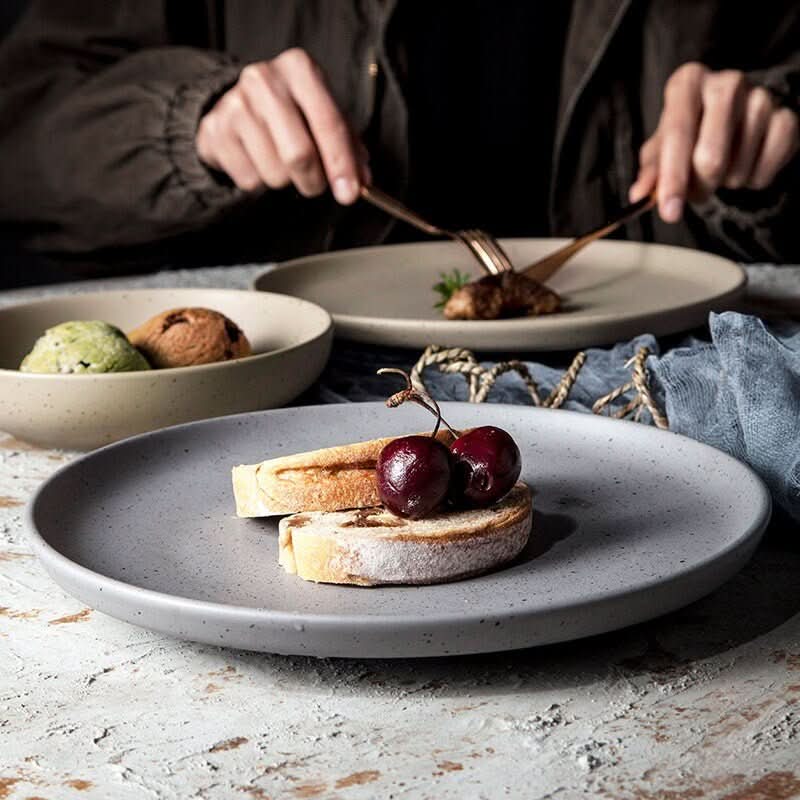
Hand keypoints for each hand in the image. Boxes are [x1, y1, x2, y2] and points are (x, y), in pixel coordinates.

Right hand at [196, 48, 368, 203]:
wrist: (235, 105)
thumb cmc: (292, 113)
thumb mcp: (324, 116)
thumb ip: (348, 146)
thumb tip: (362, 181)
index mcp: (300, 68)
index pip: (330, 124)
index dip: (342, 165)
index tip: (350, 194)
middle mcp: (264, 79)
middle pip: (299, 154)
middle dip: (314, 182)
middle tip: (315, 186)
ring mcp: (235, 104)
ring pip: (274, 173)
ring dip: (284, 181)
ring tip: (280, 163)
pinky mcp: (215, 130)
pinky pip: (249, 180)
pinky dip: (259, 183)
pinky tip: (257, 161)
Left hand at [630, 63, 798, 222]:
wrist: (733, 118)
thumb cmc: (688, 132)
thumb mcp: (662, 148)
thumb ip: (650, 172)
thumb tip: (639, 195)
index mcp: (688, 83)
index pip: (677, 135)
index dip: (672, 179)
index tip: (669, 212)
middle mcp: (726, 82)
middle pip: (711, 157)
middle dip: (700, 186)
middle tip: (697, 190)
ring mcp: (761, 96)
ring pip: (739, 167)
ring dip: (727, 182)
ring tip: (722, 169)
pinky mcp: (787, 116)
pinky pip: (768, 165)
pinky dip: (754, 179)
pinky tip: (746, 167)